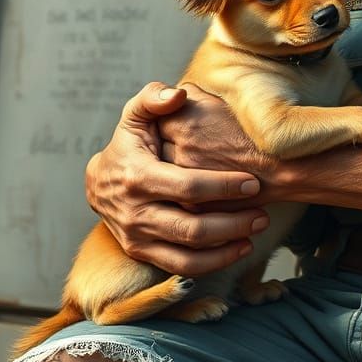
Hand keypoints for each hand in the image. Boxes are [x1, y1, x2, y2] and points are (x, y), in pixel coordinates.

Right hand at [86, 83, 267, 275]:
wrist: (99, 182)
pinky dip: (212, 263)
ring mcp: (137, 237)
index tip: (253, 183)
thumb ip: (155, 97)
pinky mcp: (141, 253)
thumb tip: (178, 93)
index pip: (187, 187)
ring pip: (188, 256)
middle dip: (233, 223)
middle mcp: (135, 212)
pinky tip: (238, 248)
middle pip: (192, 228)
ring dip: (227, 249)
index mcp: (137, 176)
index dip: (223, 186)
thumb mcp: (136, 114)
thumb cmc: (128, 142)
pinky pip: (181, 268)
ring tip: (255, 232)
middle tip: (263, 214)